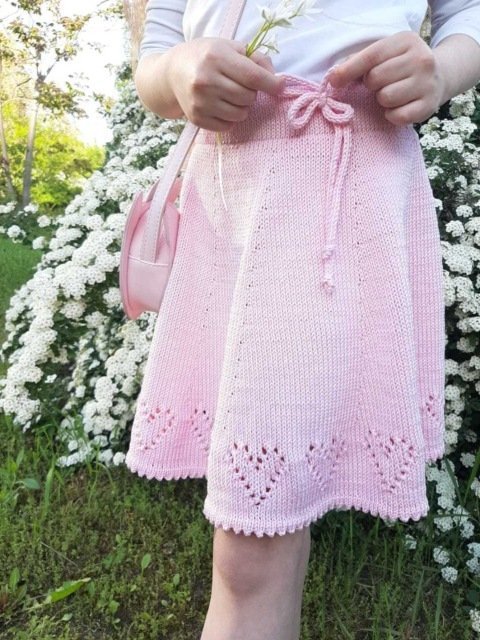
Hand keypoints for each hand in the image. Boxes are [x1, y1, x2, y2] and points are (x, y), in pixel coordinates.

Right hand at [167, 37, 285, 131]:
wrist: (172, 73)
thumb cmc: (206, 57)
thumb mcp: (229, 48)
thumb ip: (255, 59)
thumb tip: (275, 79)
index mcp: (216, 57)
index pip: (252, 76)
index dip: (271, 83)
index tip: (280, 86)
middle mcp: (206, 80)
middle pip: (248, 97)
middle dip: (252, 94)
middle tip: (242, 87)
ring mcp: (200, 101)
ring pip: (240, 114)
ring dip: (242, 107)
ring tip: (232, 96)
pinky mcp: (196, 118)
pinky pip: (227, 126)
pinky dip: (230, 119)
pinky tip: (222, 106)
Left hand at [328, 31, 447, 125]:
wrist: (439, 78)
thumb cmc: (401, 67)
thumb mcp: (385, 54)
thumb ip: (359, 61)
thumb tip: (334, 77)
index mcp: (406, 41)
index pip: (371, 57)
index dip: (349, 70)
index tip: (334, 81)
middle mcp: (421, 59)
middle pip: (376, 78)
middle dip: (372, 85)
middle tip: (381, 84)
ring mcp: (427, 83)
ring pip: (386, 98)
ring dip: (382, 100)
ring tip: (392, 94)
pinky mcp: (429, 105)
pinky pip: (397, 116)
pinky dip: (392, 115)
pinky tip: (398, 107)